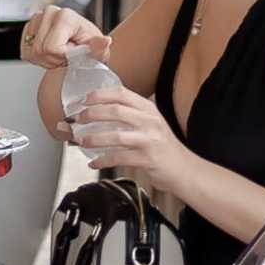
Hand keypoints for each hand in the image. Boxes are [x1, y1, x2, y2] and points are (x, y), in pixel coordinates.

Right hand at [19, 6, 107, 71]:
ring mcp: (36, 19)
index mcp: (65, 15)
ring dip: (47, 60)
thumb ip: (100, 48)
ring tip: (61, 53)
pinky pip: (26, 53)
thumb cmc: (93, 48)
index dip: (63, 57)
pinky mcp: (28, 29)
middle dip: (55, 59)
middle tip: (68, 55)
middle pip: (40, 50)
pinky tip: (51, 53)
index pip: (52, 48)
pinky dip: (39, 59)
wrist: (85, 45)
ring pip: (32, 53)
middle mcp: (48, 13)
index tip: (74, 54)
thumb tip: (105, 41)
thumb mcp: (101, 51)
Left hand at [66, 82, 190, 190]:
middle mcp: (150, 121)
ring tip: (80, 141)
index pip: (121, 93)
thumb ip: (128, 116)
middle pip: (115, 111)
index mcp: (148, 109)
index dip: (99, 95)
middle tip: (78, 120)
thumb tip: (94, 114)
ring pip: (115, 135)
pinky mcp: (148, 159)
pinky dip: (103, 160)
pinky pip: (119, 158)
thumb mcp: (150, 124)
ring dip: (93, 139)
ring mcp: (150, 140)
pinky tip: (93, 163)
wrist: (185, 170)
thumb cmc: (162, 146)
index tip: (83, 100)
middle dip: (91, 114)